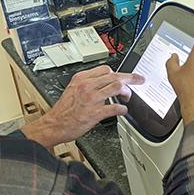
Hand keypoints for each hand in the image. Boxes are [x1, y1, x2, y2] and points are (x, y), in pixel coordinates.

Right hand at [21, 65, 143, 147]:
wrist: (54, 125)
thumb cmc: (63, 110)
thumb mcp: (73, 89)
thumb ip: (87, 83)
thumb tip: (104, 82)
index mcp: (81, 79)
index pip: (105, 69)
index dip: (118, 73)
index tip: (125, 76)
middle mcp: (87, 86)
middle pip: (114, 76)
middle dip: (130, 78)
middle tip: (139, 80)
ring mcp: (91, 99)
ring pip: (116, 87)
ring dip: (127, 92)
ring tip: (127, 97)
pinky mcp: (94, 113)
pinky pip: (115, 108)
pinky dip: (122, 109)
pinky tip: (123, 110)